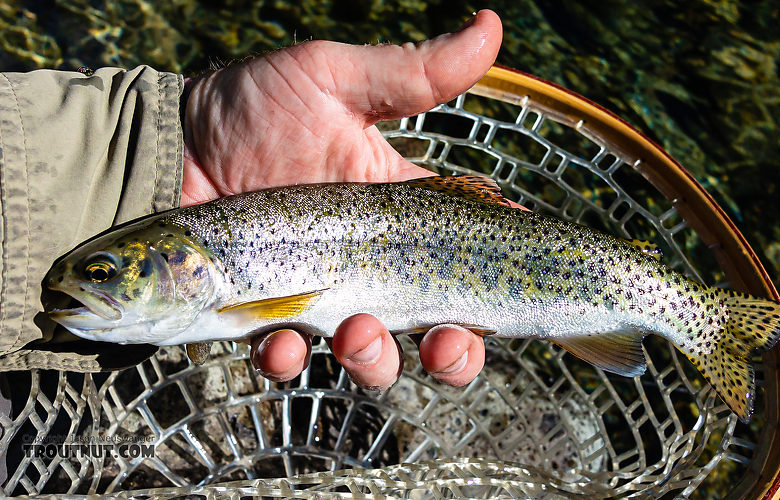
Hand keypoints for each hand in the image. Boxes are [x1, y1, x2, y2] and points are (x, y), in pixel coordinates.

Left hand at [180, 10, 502, 388]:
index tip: (523, 284)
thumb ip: (410, 73)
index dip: (502, 280)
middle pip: (439, 328)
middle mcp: (371, 265)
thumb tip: (493, 25)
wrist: (168, 144)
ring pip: (374, 357)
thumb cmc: (250, 107)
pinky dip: (289, 361)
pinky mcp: (267, 317)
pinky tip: (282, 344)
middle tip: (445, 342)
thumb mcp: (332, 81)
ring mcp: (321, 297)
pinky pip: (290, 359)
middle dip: (455, 352)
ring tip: (358, 333)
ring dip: (378, 360)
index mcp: (400, 215)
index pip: (470, 256)